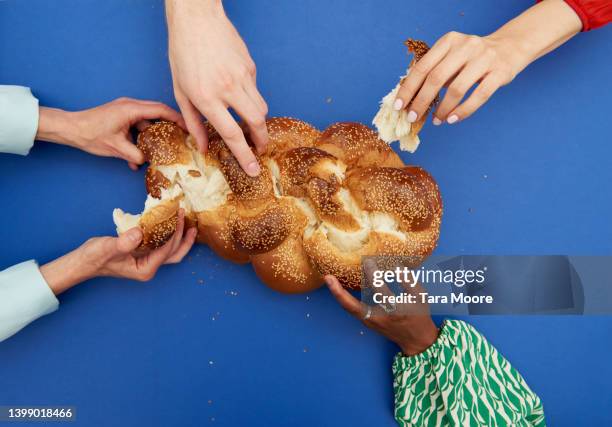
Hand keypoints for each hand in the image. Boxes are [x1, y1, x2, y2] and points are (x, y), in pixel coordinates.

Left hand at [36, 97, 184, 169]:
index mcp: (131, 109)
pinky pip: (136, 127)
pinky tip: (137, 157)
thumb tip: (147, 162)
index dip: (178, 118)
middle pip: (157, 113)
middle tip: (182, 136)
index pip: (161, 110)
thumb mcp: (116, 148)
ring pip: (147, 122)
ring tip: (160, 150)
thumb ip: (135, 155)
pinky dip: (140, 139)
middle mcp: (130, 106)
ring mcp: (125, 111)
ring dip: (152, 136)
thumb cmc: (90, 135)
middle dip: (170, 125)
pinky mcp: (120, 118)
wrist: (70, 129)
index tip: (189, 127)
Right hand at [40, 210, 196, 294]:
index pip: (166, 250)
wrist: (84, 262)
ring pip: (172, 251)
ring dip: (181, 237)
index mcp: (145, 269)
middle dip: (182, 235)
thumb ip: (123, 242)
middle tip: (184, 215)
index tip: (176, 216)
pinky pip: (163, 246)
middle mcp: (150, 267)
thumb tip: (138, 233)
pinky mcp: (145, 255)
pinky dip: (170, 235)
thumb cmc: (94, 258)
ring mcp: (148, 262)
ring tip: (189, 223)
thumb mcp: (107, 248)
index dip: (173, 233)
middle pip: (174, 253)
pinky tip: (171, 224)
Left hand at [166, 0, 267, 176]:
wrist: (197, 18)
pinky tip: (238, 94)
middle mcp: (227, 88)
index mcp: (206, 97)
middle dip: (261, 141)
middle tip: (260, 151)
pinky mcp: (250, 67)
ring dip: (258, 122)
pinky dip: (251, 99)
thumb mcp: (180, 90)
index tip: (253, 169)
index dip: (244, 155)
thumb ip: (192, 121)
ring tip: (251, 128)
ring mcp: (242, 76)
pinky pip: (256, 91)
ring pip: (261, 108)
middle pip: (255, 123)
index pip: (231, 134)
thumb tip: (202, 146)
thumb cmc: (182, 53)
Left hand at [324, 275, 438, 355]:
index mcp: (395, 310)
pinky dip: (344, 298)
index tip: (368, 260)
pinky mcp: (367, 322)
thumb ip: (408, 280)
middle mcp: (379, 318)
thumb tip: (394, 265)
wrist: (415, 339)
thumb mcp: (421, 296)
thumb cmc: (419, 314)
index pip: (380, 290)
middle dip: (340, 292)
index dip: (373, 274)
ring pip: (350, 309)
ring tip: (328, 278)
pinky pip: (352, 309)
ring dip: (338, 294)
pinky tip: (336, 286)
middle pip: (354, 306)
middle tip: (329, 276)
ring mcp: (371, 322)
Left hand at [395, 32, 519, 125]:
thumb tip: (410, 99)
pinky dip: (463, 111)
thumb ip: (434, 71)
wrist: (510, 47)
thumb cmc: (472, 58)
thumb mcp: (452, 56)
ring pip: (457, 89)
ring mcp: (484, 59)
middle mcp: (466, 46)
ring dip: (443, 109)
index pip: (422, 67)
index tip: (399, 106)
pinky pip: (478, 96)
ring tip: (436, 121)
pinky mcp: (499, 73)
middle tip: (413, 118)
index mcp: (448, 41)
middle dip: (421, 101)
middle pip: (436, 78)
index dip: (408, 88)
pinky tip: (453, 119)